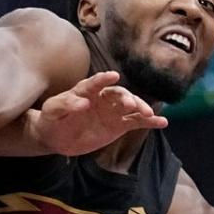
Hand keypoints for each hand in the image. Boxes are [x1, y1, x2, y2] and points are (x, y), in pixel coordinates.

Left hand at [30, 71, 167, 156]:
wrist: (55, 137)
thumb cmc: (52, 118)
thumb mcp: (52, 110)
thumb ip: (65, 104)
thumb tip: (83, 103)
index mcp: (85, 90)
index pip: (96, 82)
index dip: (103, 79)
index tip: (113, 76)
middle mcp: (102, 98)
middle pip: (119, 95)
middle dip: (127, 98)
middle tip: (132, 106)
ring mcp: (112, 111)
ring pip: (131, 107)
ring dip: (141, 109)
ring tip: (149, 114)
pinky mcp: (118, 125)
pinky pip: (136, 122)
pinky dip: (149, 122)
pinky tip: (162, 122)